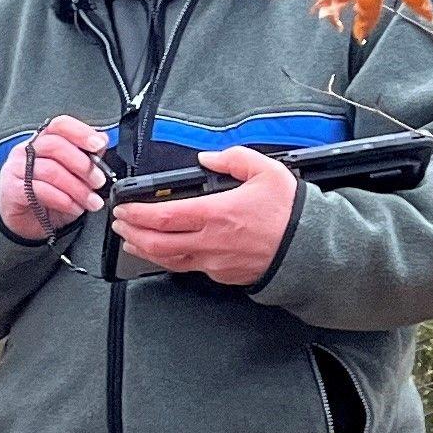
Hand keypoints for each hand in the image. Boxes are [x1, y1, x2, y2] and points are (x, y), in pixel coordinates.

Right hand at [0, 115, 110, 240]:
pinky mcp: (10, 189)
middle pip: (55, 146)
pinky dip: (62, 200)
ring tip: (90, 201)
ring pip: (50, 170)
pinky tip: (74, 207)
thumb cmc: (49, 196)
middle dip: (82, 165)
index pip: (60, 125)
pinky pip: (39, 190)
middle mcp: (26, 150)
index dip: (80, 132)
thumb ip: (86, 157)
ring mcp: (16, 169)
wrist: (25, 222)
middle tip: (98, 181)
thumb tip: (102, 141)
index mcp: (43, 141)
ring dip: (76, 187)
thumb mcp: (72, 176)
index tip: (98, 145)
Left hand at [111, 145, 295, 286]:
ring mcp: (215, 263)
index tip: (123, 208)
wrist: (312, 248)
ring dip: (145, 250)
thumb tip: (207, 157)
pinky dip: (171, 259)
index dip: (137, 214)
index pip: (164, 217)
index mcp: (217, 214)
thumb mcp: (267, 171)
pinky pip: (190, 268)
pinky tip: (165, 250)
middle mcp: (211, 242)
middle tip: (120, 224)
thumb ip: (233, 159)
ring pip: (169, 260)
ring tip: (132, 240)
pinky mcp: (223, 275)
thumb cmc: (290, 211)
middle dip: (132, 234)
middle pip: (157, 244)